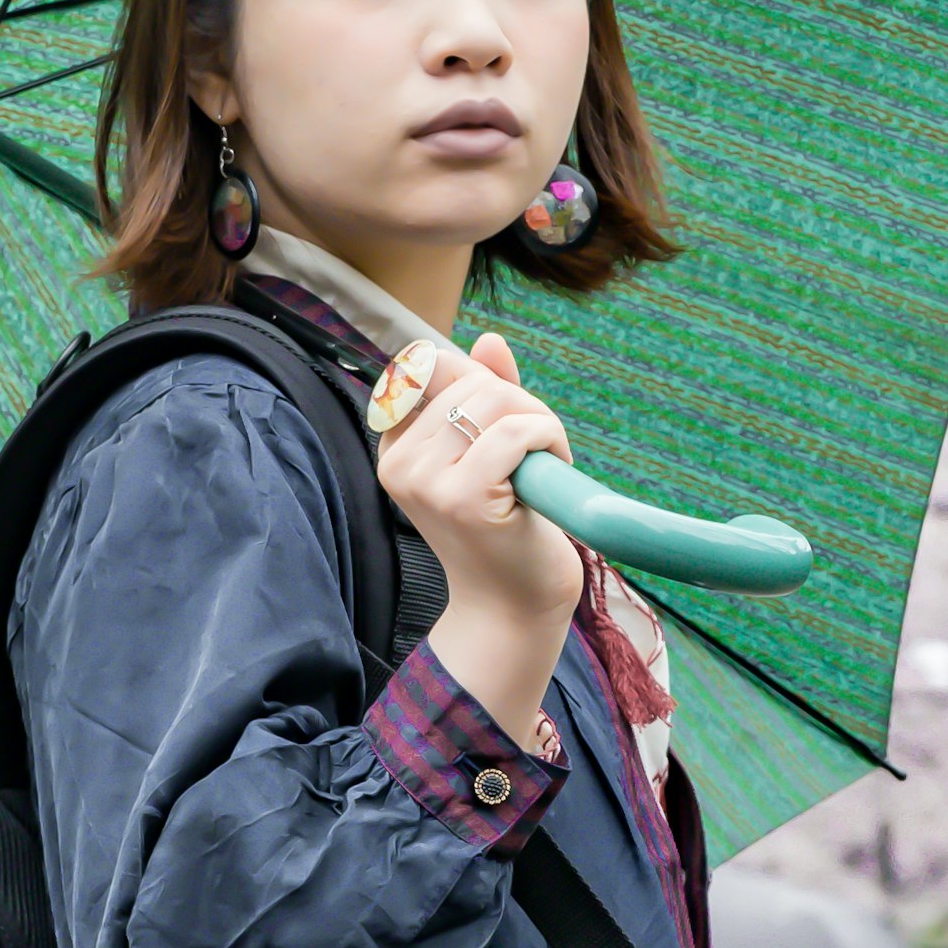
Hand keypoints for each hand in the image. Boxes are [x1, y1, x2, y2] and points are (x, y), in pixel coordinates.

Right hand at [374, 332, 581, 746]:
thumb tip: (490, 340)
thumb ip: (488, 395)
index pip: (434, 367)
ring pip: (496, 400)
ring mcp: (427, 481)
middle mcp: (399, 461)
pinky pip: (517, 431)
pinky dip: (549, 439)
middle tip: (535, 450)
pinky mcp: (464, 497)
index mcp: (395, 447)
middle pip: (471, 379)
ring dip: (540, 421)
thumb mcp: (490, 452)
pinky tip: (552, 470)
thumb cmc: (506, 529)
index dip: (483, 382)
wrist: (514, 607)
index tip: (504, 425)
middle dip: (519, 402)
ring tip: (544, 463)